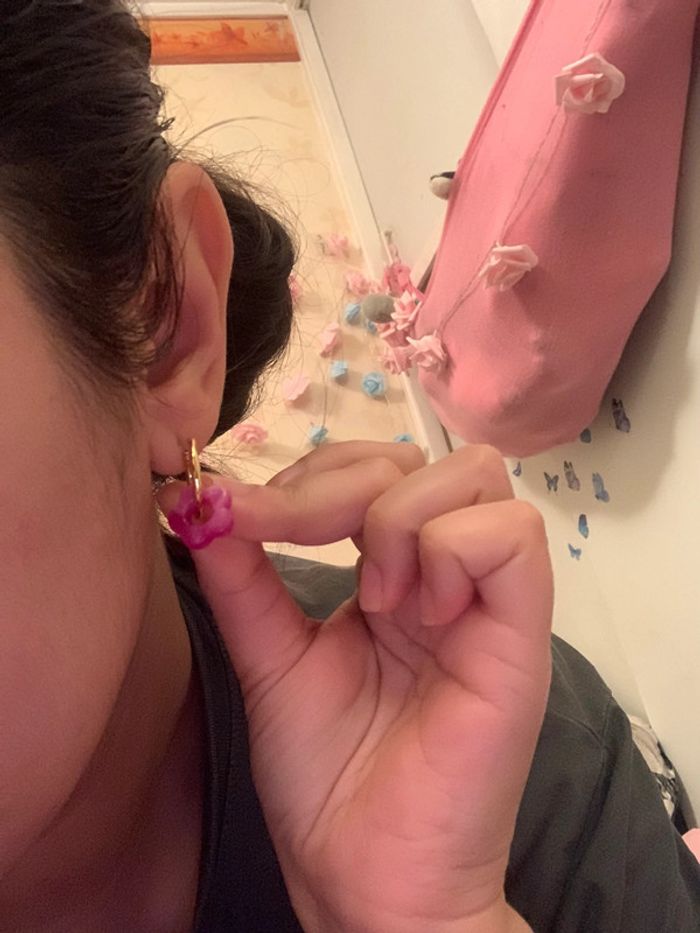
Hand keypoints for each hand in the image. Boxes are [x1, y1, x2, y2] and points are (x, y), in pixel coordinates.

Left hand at [158, 443, 550, 932]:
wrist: (366, 875)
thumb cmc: (327, 776)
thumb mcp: (270, 657)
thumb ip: (243, 576)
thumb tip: (204, 499)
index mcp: (396, 575)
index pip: (377, 467)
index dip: (310, 473)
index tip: (240, 512)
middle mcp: (449, 576)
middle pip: (425, 457)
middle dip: (345, 483)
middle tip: (306, 542)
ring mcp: (490, 600)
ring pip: (476, 477)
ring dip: (400, 519)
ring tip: (374, 598)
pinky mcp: (522, 635)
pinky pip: (512, 537)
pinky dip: (449, 551)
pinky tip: (413, 612)